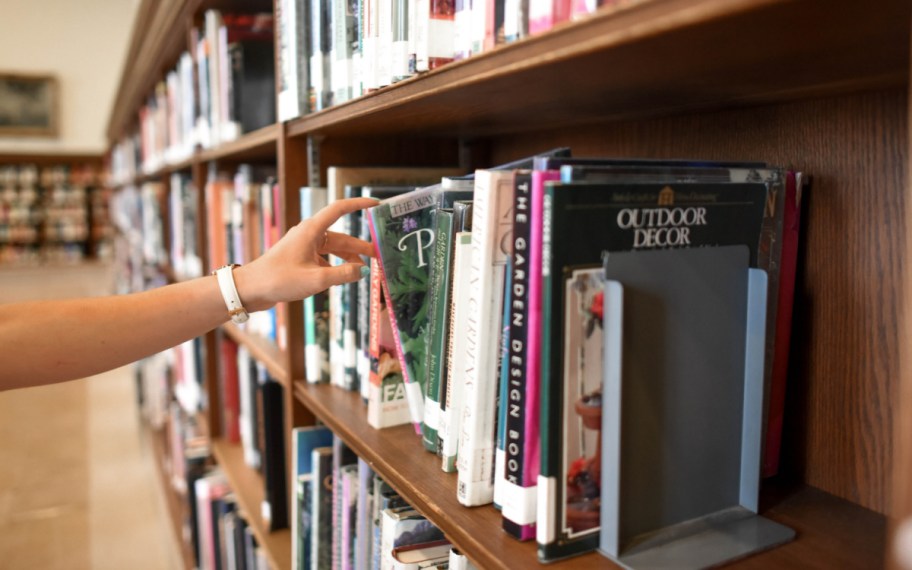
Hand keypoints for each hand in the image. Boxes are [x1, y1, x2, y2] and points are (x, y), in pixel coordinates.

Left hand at [232, 197, 377, 311]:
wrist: (251, 289)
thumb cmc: (279, 279)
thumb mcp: (316, 279)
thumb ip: (343, 275)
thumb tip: (364, 271)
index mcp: (311, 230)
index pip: (339, 209)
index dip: (358, 204)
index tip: (375, 204)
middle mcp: (308, 234)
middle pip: (341, 236)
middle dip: (360, 246)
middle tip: (378, 257)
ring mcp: (303, 246)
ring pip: (333, 249)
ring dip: (348, 259)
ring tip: (363, 271)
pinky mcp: (299, 258)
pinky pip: (323, 259)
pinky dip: (335, 267)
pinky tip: (341, 279)